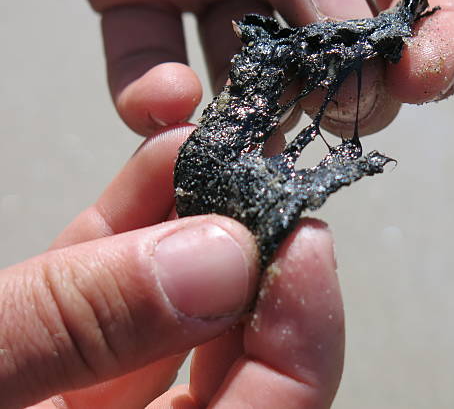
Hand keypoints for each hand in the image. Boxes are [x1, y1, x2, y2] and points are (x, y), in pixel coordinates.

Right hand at [2, 127, 342, 407]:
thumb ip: (84, 324)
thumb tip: (220, 257)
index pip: (276, 407)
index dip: (306, 329)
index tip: (305, 238)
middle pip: (236, 355)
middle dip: (251, 257)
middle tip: (263, 180)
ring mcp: (101, 397)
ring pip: (177, 315)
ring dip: (193, 223)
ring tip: (206, 150)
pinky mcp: (67, 357)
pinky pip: (118, 295)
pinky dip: (135, 228)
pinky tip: (159, 168)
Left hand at [47, 0, 453, 135]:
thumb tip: (347, 34)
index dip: (443, 34)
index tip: (421, 79)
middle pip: (342, 46)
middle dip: (346, 92)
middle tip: (335, 112)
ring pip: (248, 70)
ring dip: (251, 114)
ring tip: (248, 141)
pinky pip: (146, 56)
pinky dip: (148, 92)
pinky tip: (165, 103)